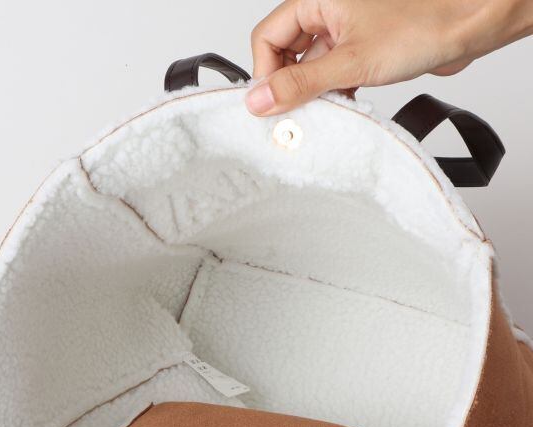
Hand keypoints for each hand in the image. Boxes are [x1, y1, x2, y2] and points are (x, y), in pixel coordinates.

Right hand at [246, 0, 532, 114]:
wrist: (468, 25)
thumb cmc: (422, 25)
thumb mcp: (351, 62)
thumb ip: (301, 84)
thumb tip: (259, 100)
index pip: (267, 37)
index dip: (265, 73)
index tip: (272, 106)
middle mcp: (327, 11)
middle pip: (285, 54)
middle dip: (289, 86)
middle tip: (295, 115)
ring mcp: (344, 30)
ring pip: (310, 67)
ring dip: (313, 93)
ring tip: (324, 112)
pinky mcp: (361, 49)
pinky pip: (332, 74)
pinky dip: (334, 93)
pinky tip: (344, 108)